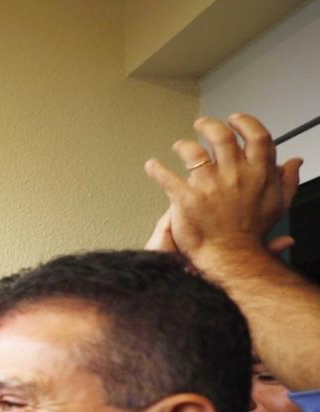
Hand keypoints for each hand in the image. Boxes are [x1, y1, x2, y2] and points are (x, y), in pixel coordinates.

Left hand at [143, 113, 302, 263]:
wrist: (231, 257)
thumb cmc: (252, 233)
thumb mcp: (279, 205)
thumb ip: (286, 180)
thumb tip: (294, 161)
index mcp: (259, 173)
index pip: (257, 137)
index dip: (245, 123)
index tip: (235, 120)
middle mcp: (234, 174)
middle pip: (221, 137)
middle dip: (209, 125)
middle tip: (201, 124)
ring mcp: (209, 185)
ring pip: (193, 152)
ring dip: (183, 145)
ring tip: (178, 145)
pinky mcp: (187, 198)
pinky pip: (167, 177)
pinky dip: (156, 169)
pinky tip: (152, 165)